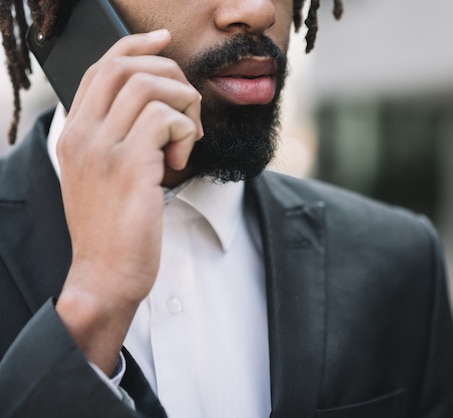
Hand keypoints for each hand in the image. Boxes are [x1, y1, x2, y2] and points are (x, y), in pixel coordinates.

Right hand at [55, 29, 201, 373]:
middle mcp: (82, 134)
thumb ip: (118, 139)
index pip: (102, 68)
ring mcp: (102, 148)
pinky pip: (166, 117)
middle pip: (128, 66)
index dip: (136, 46)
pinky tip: (180, 159)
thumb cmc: (114, 229)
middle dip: (171, 75)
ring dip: (183, 106)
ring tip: (185, 140)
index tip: (165, 42)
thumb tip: (157, 109)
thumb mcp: (105, 177)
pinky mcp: (130, 165)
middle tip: (188, 110)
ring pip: (150, 86)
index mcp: (75, 133)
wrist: (106, 275)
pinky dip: (185, 131)